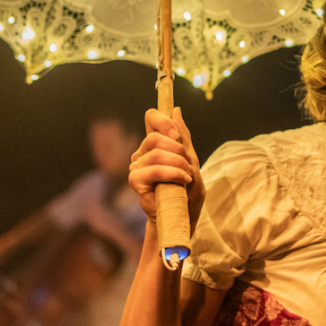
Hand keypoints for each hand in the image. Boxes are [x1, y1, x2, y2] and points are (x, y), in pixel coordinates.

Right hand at [128, 107, 204, 228]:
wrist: (183, 214)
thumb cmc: (187, 189)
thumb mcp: (190, 160)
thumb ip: (183, 137)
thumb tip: (176, 111)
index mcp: (156, 144)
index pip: (151, 118)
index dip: (163, 120)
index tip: (176, 133)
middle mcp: (143, 152)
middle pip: (154, 137)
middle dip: (177, 149)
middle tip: (188, 164)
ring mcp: (137, 166)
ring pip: (156, 154)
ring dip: (178, 164)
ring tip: (187, 176)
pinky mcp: (135, 181)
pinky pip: (153, 170)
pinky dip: (172, 174)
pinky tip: (182, 181)